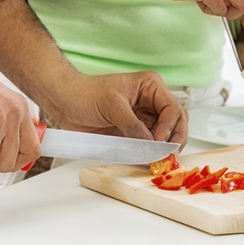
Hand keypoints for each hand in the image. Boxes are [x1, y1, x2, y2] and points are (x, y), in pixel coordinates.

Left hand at [40, 69, 187, 148]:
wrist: (66, 103)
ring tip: (159, 158)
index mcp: (150, 86)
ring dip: (166, 146)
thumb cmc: (85, 93)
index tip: (159, 142)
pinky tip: (149, 158)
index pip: (171, 107)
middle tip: (167, 153)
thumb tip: (149, 142)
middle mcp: (151, 101)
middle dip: (175, 137)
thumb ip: (132, 125)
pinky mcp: (135, 132)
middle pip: (177, 121)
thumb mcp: (111, 105)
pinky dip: (152, 152)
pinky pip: (150, 144)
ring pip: (167, 134)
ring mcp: (144, 117)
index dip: (169, 127)